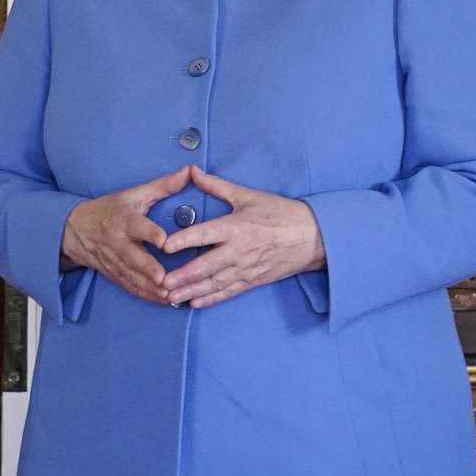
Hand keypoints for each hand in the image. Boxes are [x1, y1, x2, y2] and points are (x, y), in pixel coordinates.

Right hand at [60, 166, 191, 305]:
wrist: (75, 229)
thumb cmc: (109, 210)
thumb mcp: (133, 194)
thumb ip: (163, 186)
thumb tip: (189, 172)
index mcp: (123, 220)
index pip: (138, 227)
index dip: (151, 234)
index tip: (165, 242)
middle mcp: (117, 242)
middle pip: (133, 257)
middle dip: (148, 270)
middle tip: (165, 279)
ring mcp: (114, 261)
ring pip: (133, 277)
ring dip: (151, 288)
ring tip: (170, 295)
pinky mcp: (114, 274)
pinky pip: (131, 287)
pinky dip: (146, 296)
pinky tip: (164, 301)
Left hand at [160, 166, 325, 308]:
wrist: (313, 237)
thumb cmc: (280, 213)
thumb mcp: (248, 196)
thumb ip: (216, 186)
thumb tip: (191, 172)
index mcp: (237, 227)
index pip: (206, 234)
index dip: (185, 240)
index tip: (165, 246)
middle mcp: (240, 250)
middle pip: (208, 265)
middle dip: (184, 276)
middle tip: (162, 282)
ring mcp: (247, 268)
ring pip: (215, 283)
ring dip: (192, 291)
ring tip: (170, 297)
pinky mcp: (253, 280)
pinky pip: (229, 292)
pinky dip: (211, 299)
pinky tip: (194, 303)